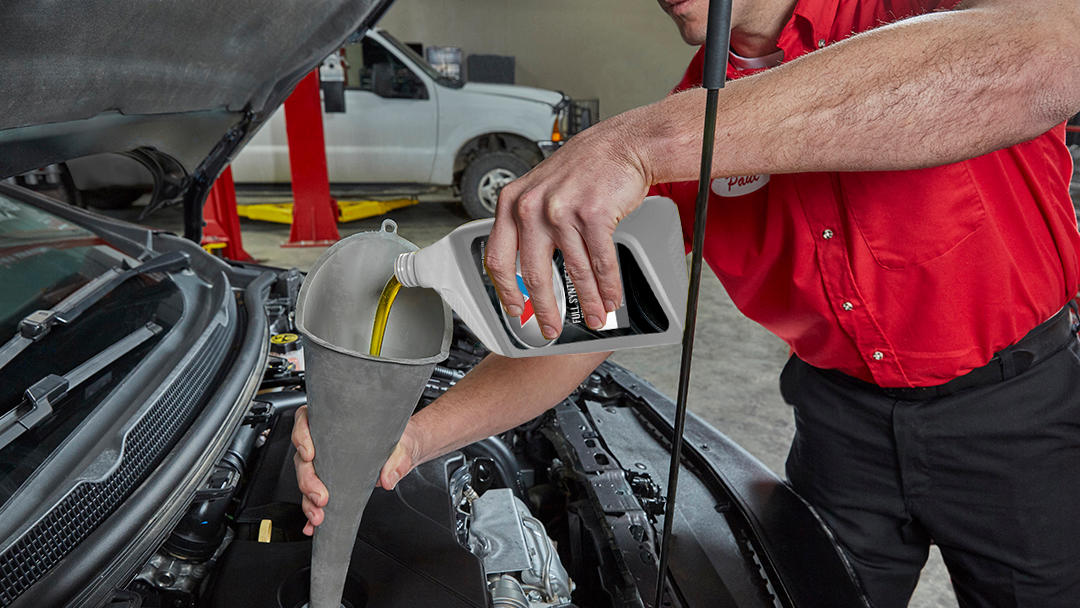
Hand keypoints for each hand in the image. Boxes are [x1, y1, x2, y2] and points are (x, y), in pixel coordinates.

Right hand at [291, 405, 421, 535]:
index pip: (306, 421)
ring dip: (308, 500)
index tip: (309, 454)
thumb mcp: (403, 447)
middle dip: (307, 480)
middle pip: (303, 458)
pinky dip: (311, 511)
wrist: (405, 451)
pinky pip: (313, 496)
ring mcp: (326, 463)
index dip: (301, 436)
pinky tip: (312, 525)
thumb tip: (387, 479)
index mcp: (336, 423)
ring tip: (318, 515)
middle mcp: (326, 442)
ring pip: (305, 479)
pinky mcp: (331, 481)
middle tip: (321, 497)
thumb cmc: (398, 440)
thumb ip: (398, 460)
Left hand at [485, 118, 649, 338]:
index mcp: (513, 202)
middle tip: (550, 327)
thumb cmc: (585, 167)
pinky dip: (607, 286)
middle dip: (544, 308)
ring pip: (572, 272)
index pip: (498, 258)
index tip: (514, 309)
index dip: (505, 291)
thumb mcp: (541, 189)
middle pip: (532, 274)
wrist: (622, 145)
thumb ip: (528, 222)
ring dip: (586, 301)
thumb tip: (525, 264)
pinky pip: (600, 262)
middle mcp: (532, 206)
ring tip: (594, 317)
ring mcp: (562, 210)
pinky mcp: (593, 215)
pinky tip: (610, 298)